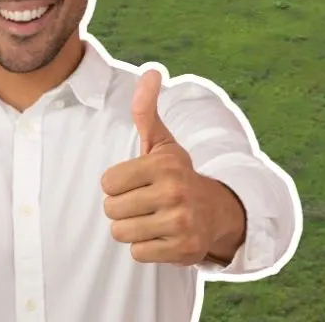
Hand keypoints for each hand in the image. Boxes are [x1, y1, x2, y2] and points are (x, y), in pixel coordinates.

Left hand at [100, 69, 226, 266]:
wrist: (217, 212)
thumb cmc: (177, 174)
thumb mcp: (162, 142)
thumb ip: (146, 110)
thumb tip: (151, 71)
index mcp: (163, 166)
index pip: (107, 183)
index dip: (116, 184)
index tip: (135, 182)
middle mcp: (174, 193)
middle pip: (112, 210)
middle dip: (121, 208)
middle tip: (143, 203)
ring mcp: (181, 223)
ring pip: (121, 233)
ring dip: (131, 229)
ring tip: (151, 218)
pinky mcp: (184, 251)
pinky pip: (138, 253)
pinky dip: (145, 248)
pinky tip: (161, 235)